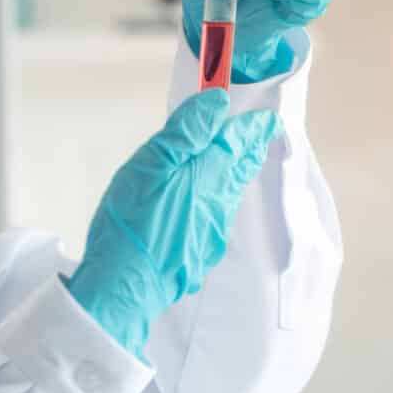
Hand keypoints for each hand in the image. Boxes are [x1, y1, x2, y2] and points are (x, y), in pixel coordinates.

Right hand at [65, 90, 280, 356]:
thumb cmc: (132, 222)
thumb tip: (217, 103)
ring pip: (230, 196)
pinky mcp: (199, 257)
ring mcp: (212, 235)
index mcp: (209, 177)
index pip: (238, 144)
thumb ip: (186, 132)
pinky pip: (216, 220)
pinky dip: (217, 202)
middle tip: (259, 137)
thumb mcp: (151, 165)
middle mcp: (219, 205)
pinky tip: (204, 207)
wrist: (126, 290)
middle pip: (240, 171)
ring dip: (234, 176)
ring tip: (234, 164)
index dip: (252, 128)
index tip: (265, 118)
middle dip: (249, 150)